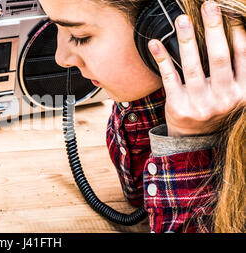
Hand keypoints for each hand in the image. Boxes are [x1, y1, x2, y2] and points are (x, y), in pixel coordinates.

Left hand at [148, 0, 244, 136]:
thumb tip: (236, 33)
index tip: (230, 14)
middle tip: (209, 6)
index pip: (242, 57)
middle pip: (218, 57)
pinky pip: (169, 77)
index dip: (237, 34)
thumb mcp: (233, 92)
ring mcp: (200, 103)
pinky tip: (155, 43)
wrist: (195, 139)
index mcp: (242, 93)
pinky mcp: (178, 106)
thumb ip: (236, 70)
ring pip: (192, 66)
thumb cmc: (215, 107)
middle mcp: (224, 99)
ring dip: (187, 39)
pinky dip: (162, 58)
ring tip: (182, 20)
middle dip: (214, 29)